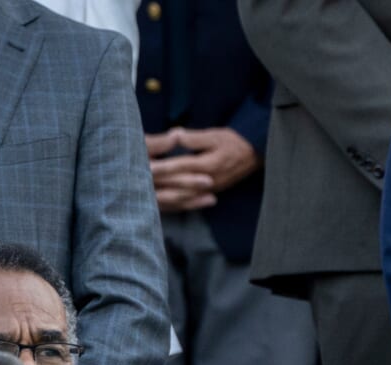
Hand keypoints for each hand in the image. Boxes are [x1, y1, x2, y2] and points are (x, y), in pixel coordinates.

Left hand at [146, 127, 261, 212]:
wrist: (254, 155)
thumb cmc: (234, 142)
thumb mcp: (216, 135)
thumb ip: (194, 138)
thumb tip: (175, 134)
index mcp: (208, 165)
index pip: (180, 167)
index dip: (162, 167)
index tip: (144, 166)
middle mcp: (208, 182)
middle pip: (178, 187)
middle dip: (157, 186)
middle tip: (136, 184)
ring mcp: (208, 190)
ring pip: (182, 199)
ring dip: (163, 198)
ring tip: (143, 197)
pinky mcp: (208, 193)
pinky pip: (188, 203)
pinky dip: (173, 204)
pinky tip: (160, 203)